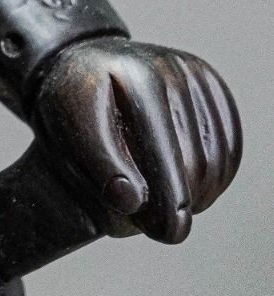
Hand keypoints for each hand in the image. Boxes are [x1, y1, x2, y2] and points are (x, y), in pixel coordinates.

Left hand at [32, 37, 240, 243]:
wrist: (84, 61)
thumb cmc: (72, 105)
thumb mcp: (68, 131)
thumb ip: (99, 166)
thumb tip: (132, 203)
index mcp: (129, 80)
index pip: (158, 151)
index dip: (164, 197)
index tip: (166, 233)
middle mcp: (165, 68)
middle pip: (192, 160)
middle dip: (180, 202)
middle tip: (165, 229)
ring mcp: (190, 72)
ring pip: (214, 158)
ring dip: (199, 193)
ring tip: (173, 208)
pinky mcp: (207, 80)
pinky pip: (228, 142)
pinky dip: (216, 174)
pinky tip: (193, 187)